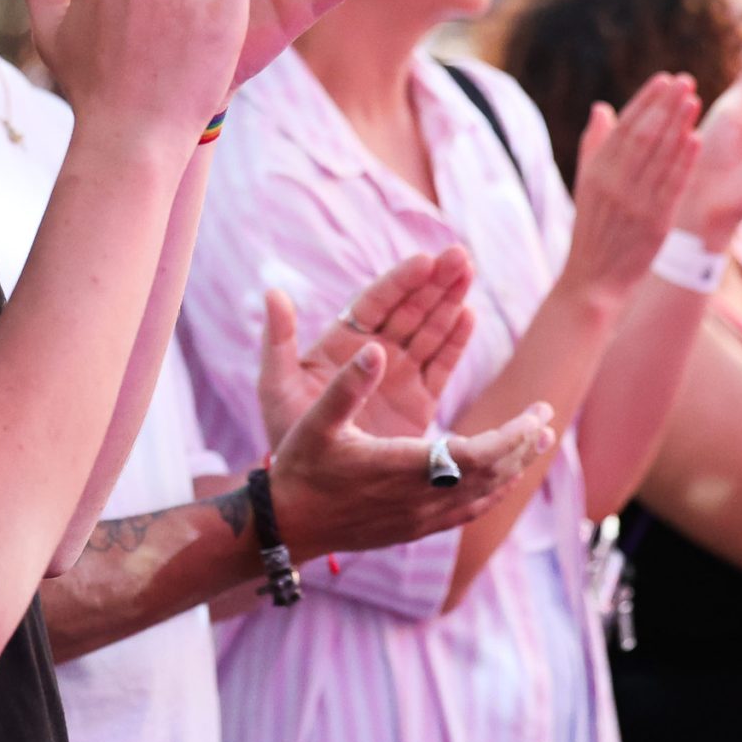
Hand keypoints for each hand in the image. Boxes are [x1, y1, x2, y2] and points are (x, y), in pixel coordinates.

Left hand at [260, 248, 477, 445]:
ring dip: (449, 302)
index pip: (375, 303)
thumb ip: (277, 340)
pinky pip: (440, 365)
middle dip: (434, 282)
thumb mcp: (276, 385)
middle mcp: (373, 352)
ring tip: (469, 272)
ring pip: (429, 330)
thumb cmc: (287, 432)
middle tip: (459, 255)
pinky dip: (454, 341)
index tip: (424, 260)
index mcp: (341, 343)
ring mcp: (398, 375)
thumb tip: (272, 292)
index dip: (400, 281)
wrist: (312, 486)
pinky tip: (468, 315)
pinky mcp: (418, 401)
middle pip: (409, 309)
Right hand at [267, 339, 554, 561]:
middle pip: (490, 476)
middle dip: (522, 446)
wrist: (288, 526)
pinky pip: (468, 512)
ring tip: (538, 443)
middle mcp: (418, 499)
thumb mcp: (315, 421)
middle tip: (546, 417)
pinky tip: (503, 480)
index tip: (534, 413)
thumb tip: (376, 348)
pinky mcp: (415, 529)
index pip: (476, 456)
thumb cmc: (300, 468)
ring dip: (514, 469)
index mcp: (401, 468)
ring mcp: (420, 519)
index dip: (510, 436)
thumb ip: (347, 385)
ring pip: (483, 496)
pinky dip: (493, 492)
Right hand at [558, 73, 700, 300]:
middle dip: (665, 106)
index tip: (664, 79)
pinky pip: (671, 186)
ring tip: (694, 100)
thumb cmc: (592, 229)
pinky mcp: (654, 222)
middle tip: (685, 80)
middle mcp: (614, 183)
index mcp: (596, 171)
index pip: (624, 127)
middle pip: (644, 136)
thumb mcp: (585, 184)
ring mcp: (635, 203)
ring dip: (679, 126)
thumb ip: (594, 145)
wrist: (592, 280)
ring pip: (660, 157)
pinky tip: (696, 139)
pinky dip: (684, 161)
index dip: (646, 101)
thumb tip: (602, 107)